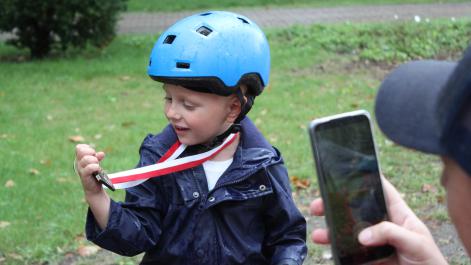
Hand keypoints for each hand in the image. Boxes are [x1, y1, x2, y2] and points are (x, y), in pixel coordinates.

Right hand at [75, 144, 105, 195]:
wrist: (94, 188)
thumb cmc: (95, 175)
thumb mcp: (96, 164)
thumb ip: (98, 157)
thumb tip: (101, 153)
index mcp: (80, 159)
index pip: (79, 147)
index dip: (87, 148)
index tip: (93, 153)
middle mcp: (79, 163)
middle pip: (81, 151)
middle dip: (91, 152)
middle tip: (96, 159)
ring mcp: (80, 169)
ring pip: (86, 159)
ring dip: (94, 160)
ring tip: (97, 165)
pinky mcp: (84, 176)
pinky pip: (89, 168)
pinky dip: (95, 167)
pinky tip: (98, 169)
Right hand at [309, 177, 447, 264]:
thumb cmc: (430, 262)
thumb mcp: (416, 242)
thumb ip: (391, 233)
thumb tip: (362, 235)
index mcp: (398, 215)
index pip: (381, 191)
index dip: (366, 179)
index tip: (347, 172)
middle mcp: (383, 227)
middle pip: (356, 211)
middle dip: (336, 207)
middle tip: (318, 206)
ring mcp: (375, 244)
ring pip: (349, 234)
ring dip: (332, 232)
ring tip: (319, 235)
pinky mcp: (369, 261)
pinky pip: (350, 255)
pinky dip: (338, 253)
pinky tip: (330, 251)